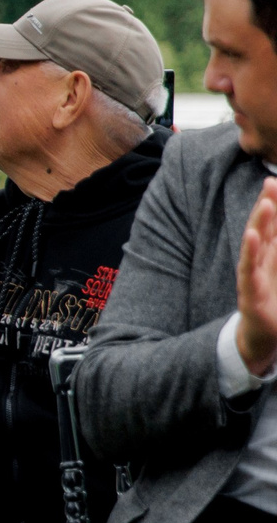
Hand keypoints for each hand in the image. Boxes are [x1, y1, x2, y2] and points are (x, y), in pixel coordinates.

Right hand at [238, 179, 276, 376]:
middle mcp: (260, 264)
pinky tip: (252, 237)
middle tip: (270, 181)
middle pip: (263, 229)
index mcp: (270, 258)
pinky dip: (250, 254)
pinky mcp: (251, 296)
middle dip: (267, 206)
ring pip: (255, 247)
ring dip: (259, 224)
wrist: (263, 341)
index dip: (274, 205)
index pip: (273, 226)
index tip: (276, 181)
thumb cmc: (275, 306)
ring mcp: (253, 278)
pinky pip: (249, 272)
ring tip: (266, 204)